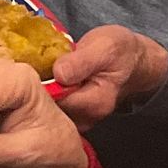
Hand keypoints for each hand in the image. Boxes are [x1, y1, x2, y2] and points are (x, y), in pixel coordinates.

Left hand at [49, 24, 167, 130]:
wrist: (131, 61)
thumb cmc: (119, 52)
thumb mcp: (104, 47)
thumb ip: (81, 61)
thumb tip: (58, 73)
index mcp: (95, 104)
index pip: (56, 101)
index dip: (42, 85)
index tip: (36, 68)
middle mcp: (87, 118)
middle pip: (49, 111)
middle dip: (39, 90)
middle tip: (38, 68)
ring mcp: (80, 120)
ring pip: (48, 112)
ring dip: (42, 93)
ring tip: (45, 73)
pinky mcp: (74, 116)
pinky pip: (52, 111)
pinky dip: (47, 97)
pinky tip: (50, 82)